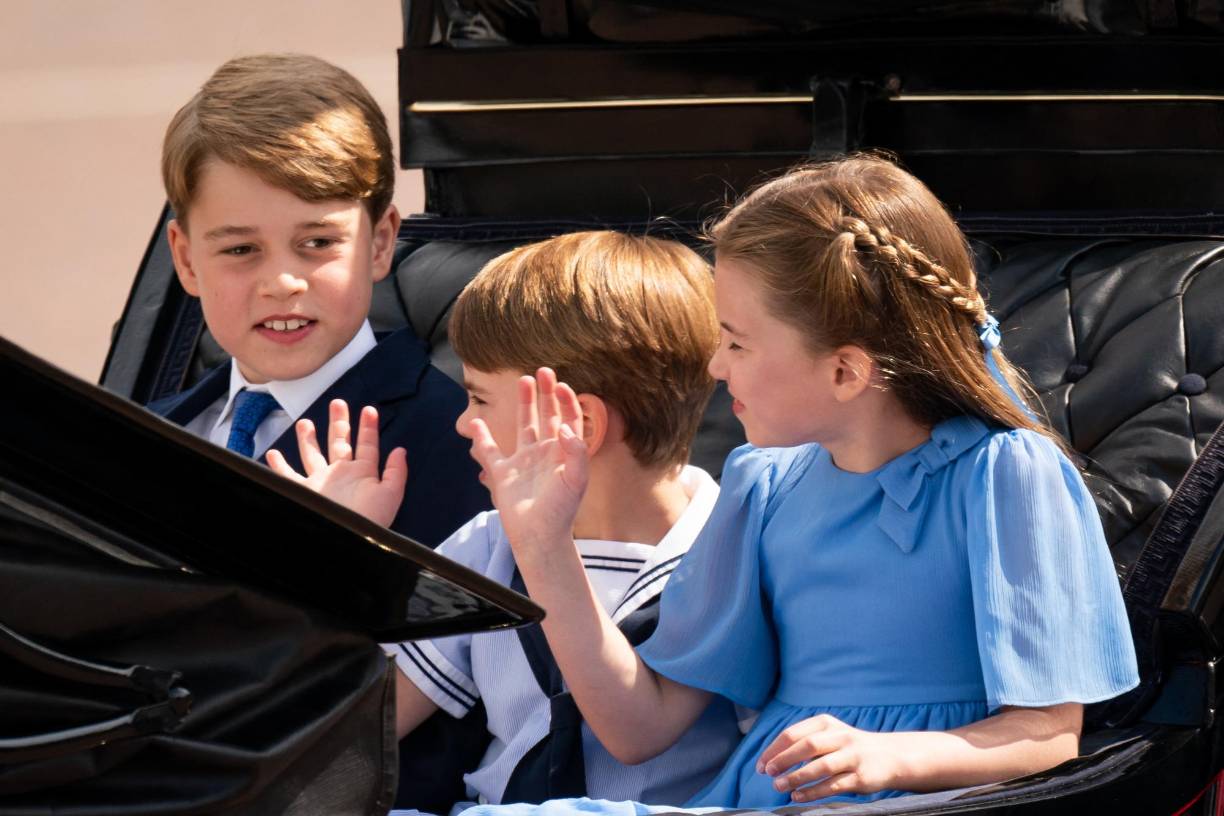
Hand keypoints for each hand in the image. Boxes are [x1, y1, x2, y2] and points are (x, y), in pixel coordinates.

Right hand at [266, 399, 407, 526]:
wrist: (347, 539)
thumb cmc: (370, 521)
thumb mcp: (390, 494)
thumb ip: (396, 471)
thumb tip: (400, 450)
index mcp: (363, 474)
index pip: (367, 445)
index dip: (369, 427)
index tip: (370, 410)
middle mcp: (340, 475)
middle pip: (339, 442)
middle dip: (339, 423)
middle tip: (337, 403)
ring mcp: (321, 483)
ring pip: (312, 454)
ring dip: (309, 438)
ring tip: (305, 422)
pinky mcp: (304, 492)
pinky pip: (288, 476)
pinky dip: (279, 466)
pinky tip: (273, 455)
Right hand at [467, 368, 588, 557]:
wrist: (539, 536)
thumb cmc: (561, 510)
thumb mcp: (576, 480)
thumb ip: (576, 452)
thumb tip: (567, 427)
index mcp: (564, 453)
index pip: (568, 419)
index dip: (566, 401)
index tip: (561, 385)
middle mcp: (545, 453)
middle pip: (547, 416)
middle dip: (546, 394)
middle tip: (543, 370)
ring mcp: (524, 462)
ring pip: (523, 426)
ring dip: (524, 404)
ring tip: (524, 381)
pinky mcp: (504, 474)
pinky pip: (490, 451)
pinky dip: (482, 437)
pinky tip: (476, 422)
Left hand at [757, 714, 909, 802]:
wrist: (889, 756)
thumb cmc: (849, 747)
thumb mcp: (829, 735)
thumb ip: (804, 742)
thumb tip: (771, 759)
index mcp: (826, 724)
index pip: (793, 734)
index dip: (774, 749)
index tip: (760, 765)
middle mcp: (840, 737)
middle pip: (806, 746)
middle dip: (783, 760)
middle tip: (767, 773)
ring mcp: (852, 756)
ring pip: (820, 766)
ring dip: (796, 778)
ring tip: (778, 787)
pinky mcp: (860, 777)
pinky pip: (833, 785)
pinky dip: (813, 792)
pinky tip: (797, 797)